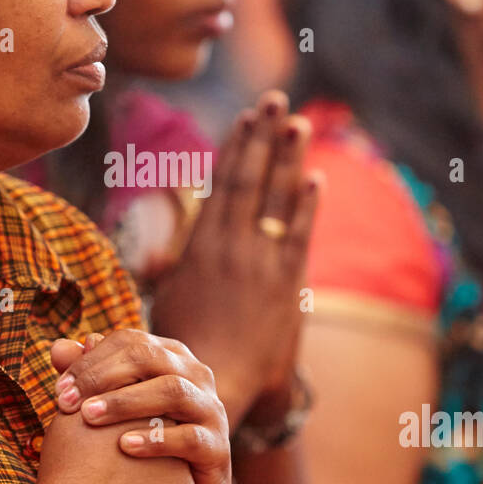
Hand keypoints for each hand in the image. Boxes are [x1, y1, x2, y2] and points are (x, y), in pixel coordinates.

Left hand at [53, 329, 231, 483]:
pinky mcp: (219, 448)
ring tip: (89, 417)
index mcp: (171, 357)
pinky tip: (123, 447)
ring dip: (126, 401)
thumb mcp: (115, 409)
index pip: (130, 341)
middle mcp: (196, 375)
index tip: (59, 388)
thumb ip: (89, 378)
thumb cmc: (142, 442)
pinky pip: (190, 437)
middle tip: (66, 402)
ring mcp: (211, 409)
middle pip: (149, 358)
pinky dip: (155, 439)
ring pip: (172, 390)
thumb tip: (57, 347)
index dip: (91, 360)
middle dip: (102, 377)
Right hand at [148, 90, 321, 428]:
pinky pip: (301, 234)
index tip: (246, 117)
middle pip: (252, 179)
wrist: (215, 383)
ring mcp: (263, 263)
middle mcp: (233, 246)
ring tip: (299, 123)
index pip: (223, 182)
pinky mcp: (288, 284)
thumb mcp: (169, 298)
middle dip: (265, 136)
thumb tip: (166, 252)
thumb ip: (177, 268)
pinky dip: (309, 204)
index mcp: (201, 245)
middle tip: (276, 100)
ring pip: (278, 199)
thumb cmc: (182, 346)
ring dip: (290, 158)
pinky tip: (316, 177)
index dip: (237, 146)